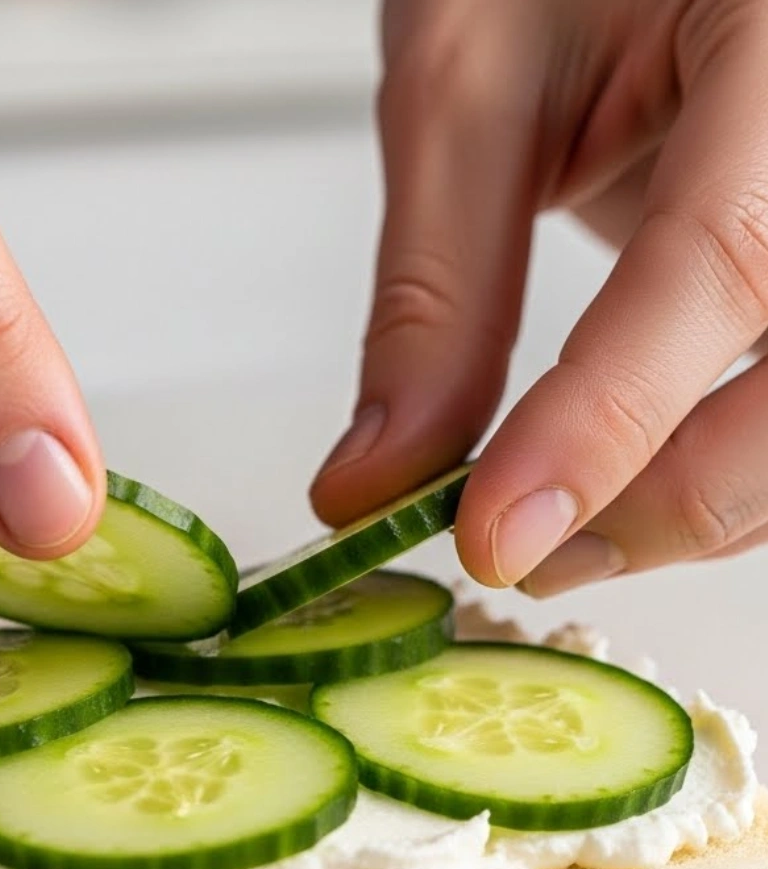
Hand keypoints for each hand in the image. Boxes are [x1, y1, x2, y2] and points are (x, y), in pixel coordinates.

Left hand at [310, 0, 767, 594]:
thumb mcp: (468, 85)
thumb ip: (436, 295)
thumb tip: (378, 481)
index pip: (721, 259)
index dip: (606, 424)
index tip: (494, 535)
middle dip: (662, 502)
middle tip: (518, 551)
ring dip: (695, 508)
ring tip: (556, 526)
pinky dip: (721, 474)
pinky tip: (628, 486)